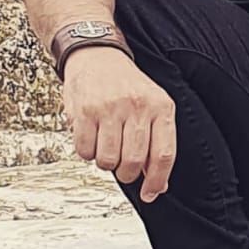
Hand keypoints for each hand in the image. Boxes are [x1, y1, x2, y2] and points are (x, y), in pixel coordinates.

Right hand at [62, 47, 176, 201]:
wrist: (96, 55)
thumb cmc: (126, 85)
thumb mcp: (153, 105)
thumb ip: (158, 142)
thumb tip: (158, 183)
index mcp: (160, 106)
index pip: (164, 155)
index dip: (157, 181)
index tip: (150, 194)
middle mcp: (137, 106)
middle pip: (133, 162)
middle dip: (127, 173)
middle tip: (122, 165)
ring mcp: (109, 108)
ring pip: (108, 161)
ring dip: (105, 163)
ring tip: (106, 147)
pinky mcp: (84, 111)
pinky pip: (85, 151)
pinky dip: (87, 152)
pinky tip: (92, 137)